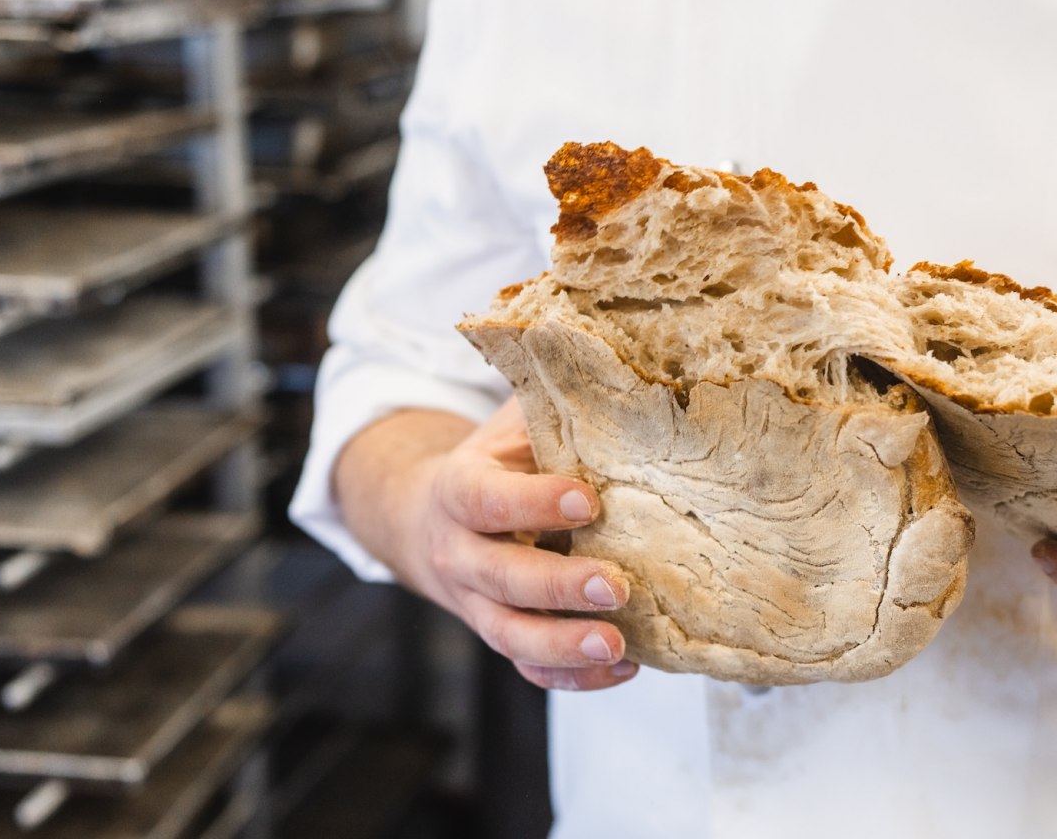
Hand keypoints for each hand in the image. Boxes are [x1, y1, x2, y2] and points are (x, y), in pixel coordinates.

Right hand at [381, 399, 638, 691]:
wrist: (431, 515)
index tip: (589, 501)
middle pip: (501, 577)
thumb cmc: (498, 459)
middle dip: (558, 586)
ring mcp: (476, 603)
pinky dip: (574, 676)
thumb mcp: (514, 423)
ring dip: (563, 646)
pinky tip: (625, 666)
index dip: (533, 502)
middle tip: (617, 585)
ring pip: (510, 635)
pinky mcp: (499, 634)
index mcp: (460, 489)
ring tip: (618, 645)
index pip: (487, 500)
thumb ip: (556, 406)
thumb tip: (622, 381)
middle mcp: (460, 553)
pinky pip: (528, 667)